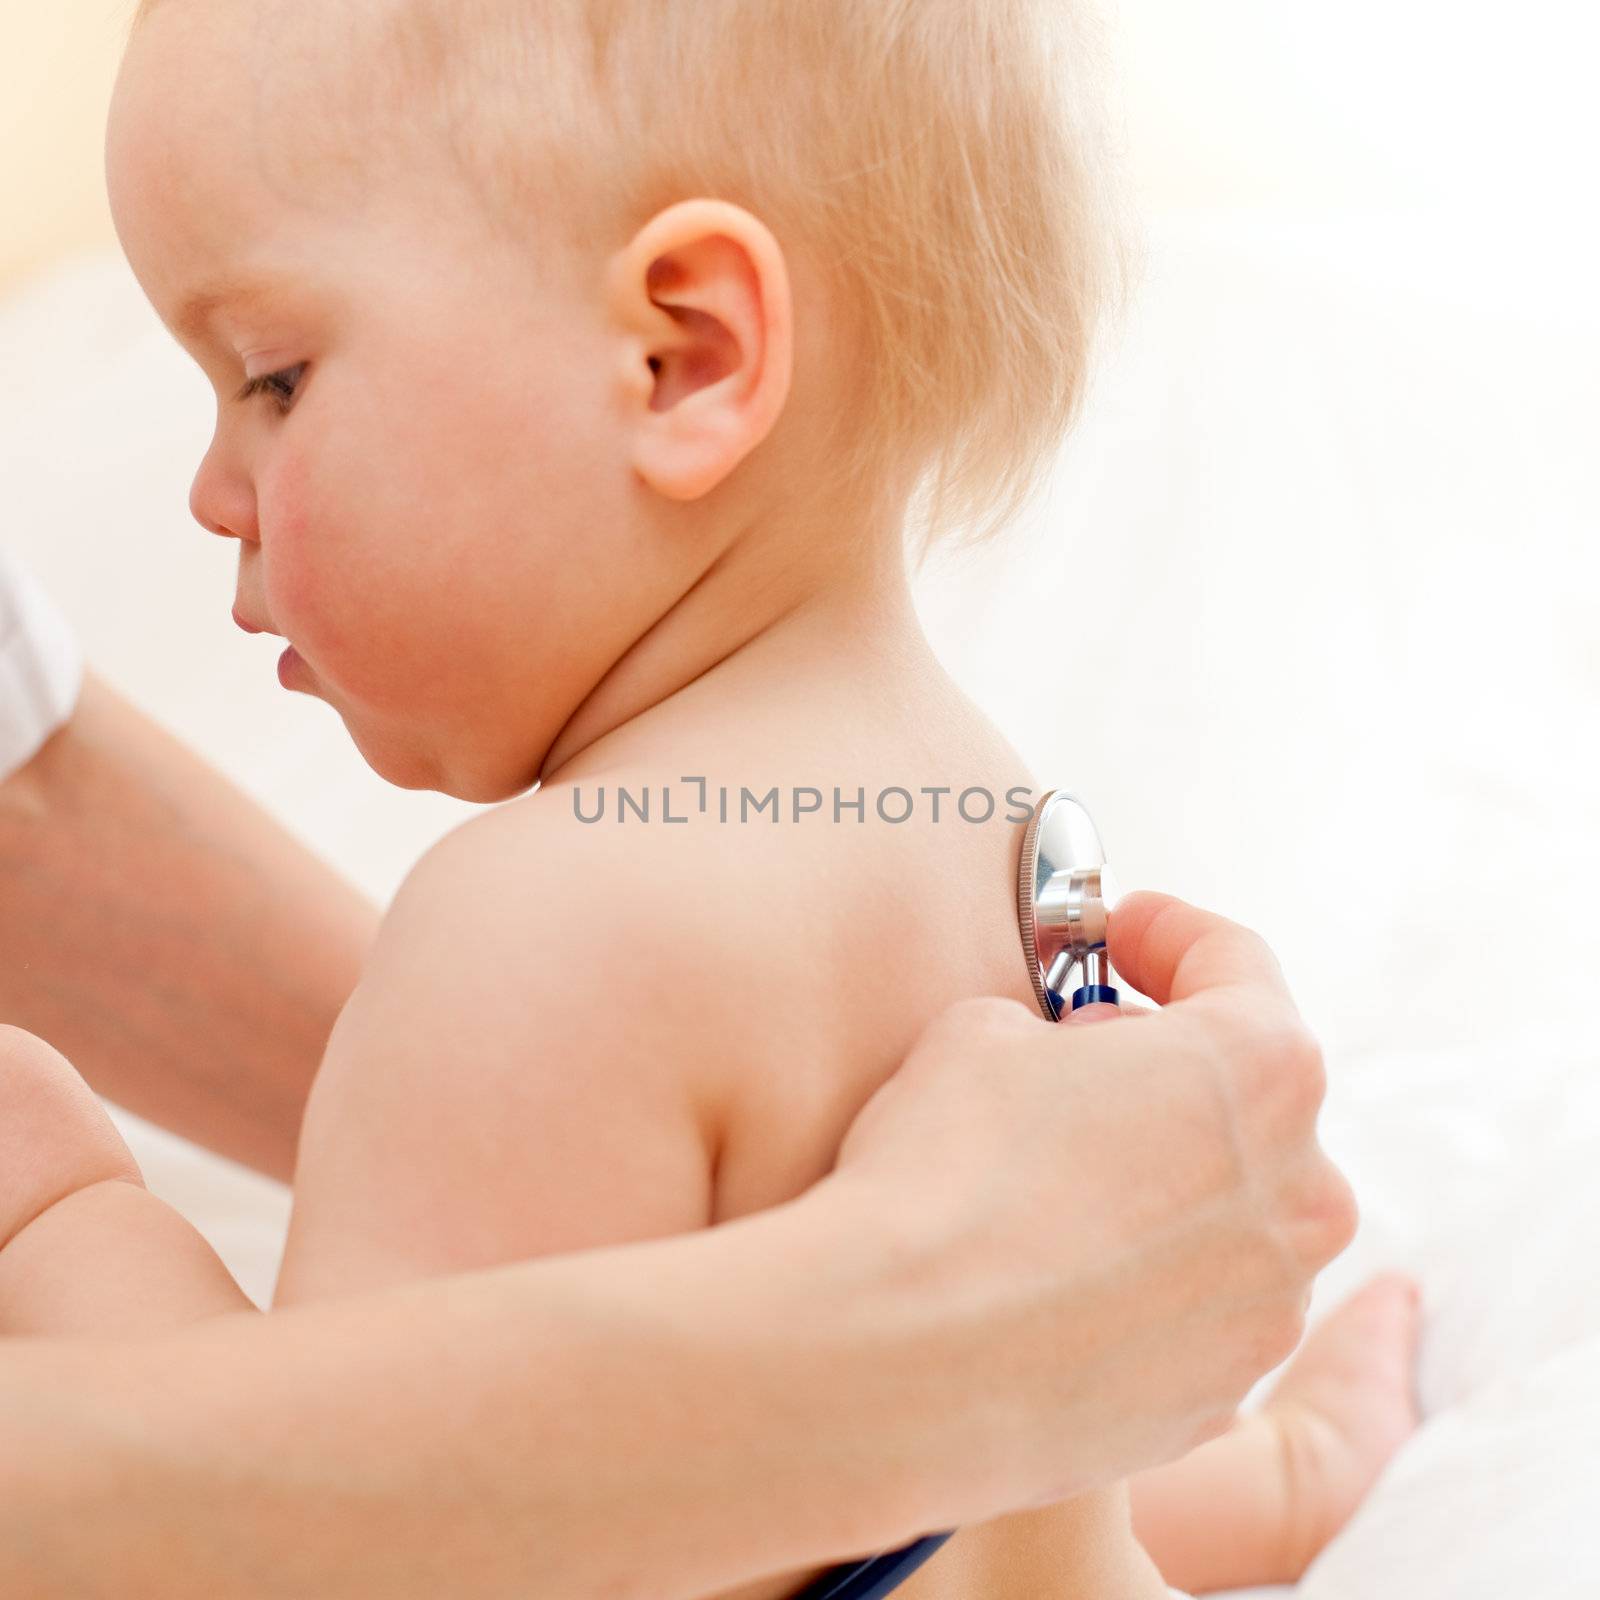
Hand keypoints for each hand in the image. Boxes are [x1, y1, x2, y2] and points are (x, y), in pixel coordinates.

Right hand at [827, 890, 1356, 1515]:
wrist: (902, 1359)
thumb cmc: (948, 1177)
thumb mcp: (986, 1030)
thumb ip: (1066, 1034)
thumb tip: (1075, 1066)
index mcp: (1262, 1068)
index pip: (1236, 961)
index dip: (1168, 933)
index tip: (1123, 932)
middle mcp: (1300, 1189)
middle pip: (1247, 1096)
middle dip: (1168, 1067)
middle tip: (1078, 1058)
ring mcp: (1268, 1304)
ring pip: (1226, 1208)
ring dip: (1162, 1177)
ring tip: (1054, 1179)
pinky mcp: (1220, 1393)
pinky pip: (1192, 1301)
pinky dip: (1142, 1274)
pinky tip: (1052, 1268)